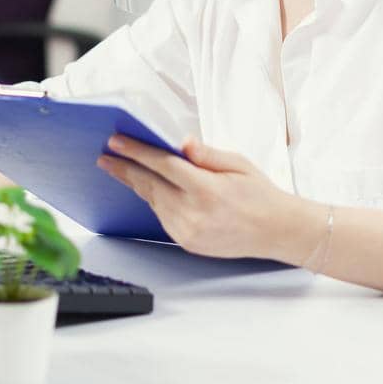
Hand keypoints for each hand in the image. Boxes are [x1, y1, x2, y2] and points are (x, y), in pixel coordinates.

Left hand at [98, 135, 319, 262]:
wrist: (276, 231)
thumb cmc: (260, 194)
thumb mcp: (238, 163)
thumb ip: (206, 154)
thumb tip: (180, 142)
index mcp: (207, 190)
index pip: (163, 166)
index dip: (137, 152)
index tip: (116, 141)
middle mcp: (193, 214)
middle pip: (149, 186)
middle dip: (125, 169)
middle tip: (106, 156)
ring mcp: (188, 232)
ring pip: (153, 202)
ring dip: (137, 184)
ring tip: (121, 169)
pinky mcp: (186, 242)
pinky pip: (163, 217)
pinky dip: (155, 200)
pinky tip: (148, 188)